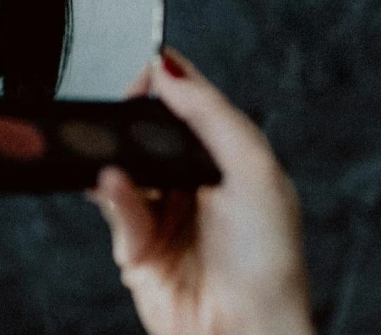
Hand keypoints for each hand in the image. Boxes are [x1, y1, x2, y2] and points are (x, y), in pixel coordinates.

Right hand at [88, 48, 313, 334]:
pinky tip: (112, 185)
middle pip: (150, 131)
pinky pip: (116, 207)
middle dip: (132, 121)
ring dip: (118, 158)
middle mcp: (195, 180)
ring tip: (117, 156)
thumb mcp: (252, 170)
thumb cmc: (268, 262)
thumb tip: (171, 70)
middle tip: (121, 113)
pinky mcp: (137, 244)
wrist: (245, 332)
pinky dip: (112, 194)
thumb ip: (212, 115)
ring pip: (125, 166)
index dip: (167, 81)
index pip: (192, 102)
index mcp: (230, 156)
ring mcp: (165, 212)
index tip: (146, 70)